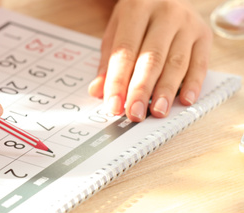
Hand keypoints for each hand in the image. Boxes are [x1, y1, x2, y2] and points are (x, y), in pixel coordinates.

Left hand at [88, 0, 212, 120]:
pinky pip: (200, 63)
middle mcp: (165, 14)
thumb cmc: (137, 17)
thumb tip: (98, 92)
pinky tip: (184, 100)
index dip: (118, 81)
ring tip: (157, 111)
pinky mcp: (203, 35)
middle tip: (134, 113)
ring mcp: (187, 23)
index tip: (113, 105)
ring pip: (176, 62)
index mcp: (136, 8)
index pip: (125, 51)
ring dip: (166, 91)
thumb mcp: (116, 31)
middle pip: (151, 58)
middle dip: (141, 89)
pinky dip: (193, 84)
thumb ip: (107, 62)